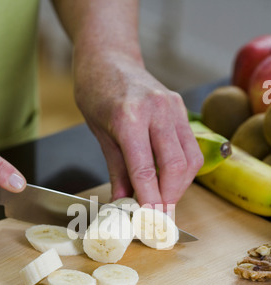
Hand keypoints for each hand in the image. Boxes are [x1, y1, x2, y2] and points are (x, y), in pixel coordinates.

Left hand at [73, 53, 203, 206]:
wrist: (109, 58)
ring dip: (180, 187)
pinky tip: (170, 180)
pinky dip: (183, 170)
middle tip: (159, 217)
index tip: (149, 222)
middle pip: (176, 167)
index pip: (145, 170)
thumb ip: (117, 171)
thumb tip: (124, 202)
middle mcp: (157, 111)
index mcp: (129, 117)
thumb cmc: (97, 92)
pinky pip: (191, 148)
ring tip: (164, 201)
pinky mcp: (182, 109)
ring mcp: (174, 108)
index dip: (149, 200)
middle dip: (169, 198)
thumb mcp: (100, 135)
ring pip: (190, 160)